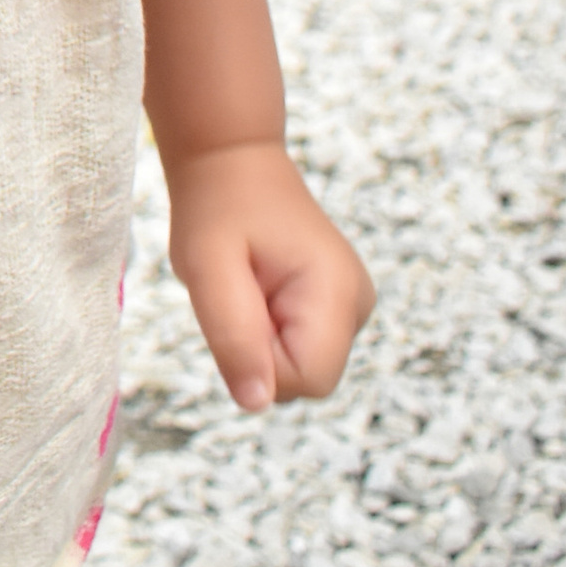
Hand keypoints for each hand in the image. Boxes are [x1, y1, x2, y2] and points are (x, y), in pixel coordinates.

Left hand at [164, 139, 374, 415]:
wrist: (231, 163)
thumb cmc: (217, 208)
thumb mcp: (207, 268)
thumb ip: (233, 337)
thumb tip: (256, 403)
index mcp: (337, 291)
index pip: (308, 379)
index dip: (260, 363)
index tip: (239, 310)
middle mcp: (358, 305)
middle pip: (306, 380)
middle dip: (259, 352)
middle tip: (238, 292)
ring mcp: (350, 308)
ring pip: (298, 367)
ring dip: (260, 341)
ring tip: (246, 286)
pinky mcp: (335, 310)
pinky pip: (295, 349)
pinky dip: (266, 331)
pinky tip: (256, 289)